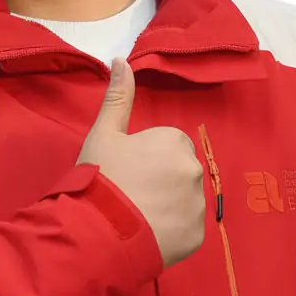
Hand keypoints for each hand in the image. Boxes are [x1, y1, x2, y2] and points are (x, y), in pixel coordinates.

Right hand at [78, 58, 204, 267]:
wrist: (98, 233)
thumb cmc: (100, 178)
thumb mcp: (103, 134)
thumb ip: (118, 97)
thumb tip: (121, 60)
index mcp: (173, 142)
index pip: (168, 145)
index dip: (146, 158)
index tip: (126, 171)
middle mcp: (193, 170)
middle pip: (179, 172)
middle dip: (161, 181)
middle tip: (130, 194)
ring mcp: (198, 205)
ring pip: (185, 200)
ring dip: (167, 206)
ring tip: (137, 217)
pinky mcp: (197, 236)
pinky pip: (186, 228)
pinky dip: (172, 231)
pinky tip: (148, 233)